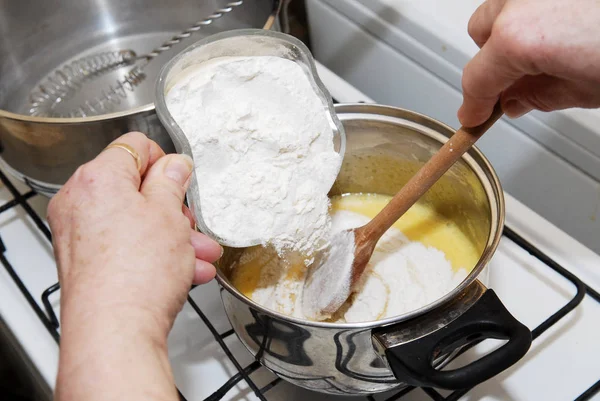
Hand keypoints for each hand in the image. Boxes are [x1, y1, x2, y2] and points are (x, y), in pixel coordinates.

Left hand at [48, 131, 221, 335]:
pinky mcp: (85, 261)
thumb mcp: (170, 215)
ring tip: (198, 255)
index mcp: (98, 178)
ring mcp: (79, 234)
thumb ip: (172, 181)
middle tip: (191, 225)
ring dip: (170, 235)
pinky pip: (124, 245)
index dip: (165, 161)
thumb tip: (175, 165)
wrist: (114, 332)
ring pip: (134, 221)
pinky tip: (184, 271)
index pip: (135, 147)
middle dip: (172, 208)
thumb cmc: (136, 275)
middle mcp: (80, 202)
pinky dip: (152, 253)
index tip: (181, 181)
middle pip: (135, 189)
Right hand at [459, 0, 599, 126]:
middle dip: (494, 57)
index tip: (474, 115)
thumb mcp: (589, 88)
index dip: (474, 105)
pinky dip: (538, 13)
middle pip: (480, 31)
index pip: (477, 79)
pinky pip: (529, 0)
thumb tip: (516, 100)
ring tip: (548, 50)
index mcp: (520, 37)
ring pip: (501, 8)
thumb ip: (541, 96)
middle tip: (517, 79)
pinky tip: (565, 28)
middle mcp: (520, 0)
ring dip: (513, 29)